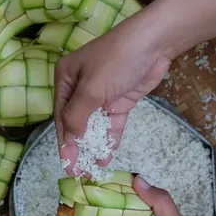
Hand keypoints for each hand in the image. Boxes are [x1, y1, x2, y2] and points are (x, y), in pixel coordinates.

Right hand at [54, 11, 173, 175]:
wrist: (154, 42)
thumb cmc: (116, 60)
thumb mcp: (91, 89)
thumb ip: (77, 117)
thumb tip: (68, 141)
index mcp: (66, 78)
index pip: (61, 116)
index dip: (64, 142)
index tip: (66, 164)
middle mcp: (80, 87)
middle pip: (76, 123)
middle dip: (77, 148)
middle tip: (78, 173)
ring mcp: (101, 94)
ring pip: (94, 126)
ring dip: (93, 147)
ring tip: (91, 170)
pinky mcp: (120, 100)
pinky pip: (111, 125)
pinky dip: (109, 141)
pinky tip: (105, 158)